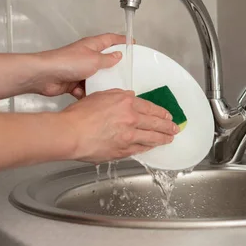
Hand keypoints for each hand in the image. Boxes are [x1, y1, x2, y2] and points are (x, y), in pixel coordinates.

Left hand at [35, 33, 126, 98]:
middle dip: (114, 67)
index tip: (133, 43)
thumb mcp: (94, 59)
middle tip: (127, 72)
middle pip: (105, 60)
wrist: (45, 76)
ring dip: (102, 83)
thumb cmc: (67, 63)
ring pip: (97, 77)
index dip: (122, 40)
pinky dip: (89, 92)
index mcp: (92, 45)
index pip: (110, 39)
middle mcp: (86, 56)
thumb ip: (109, 59)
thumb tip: (118, 55)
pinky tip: (93, 96)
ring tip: (113, 89)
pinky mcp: (74, 82)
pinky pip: (86, 88)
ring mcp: (80, 69)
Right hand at [61, 89, 178, 162]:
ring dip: (162, 138)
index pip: (151, 108)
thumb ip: (118, 95)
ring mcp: (129, 136)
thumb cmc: (79, 114)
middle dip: (168, 126)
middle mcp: (131, 119)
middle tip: (175, 128)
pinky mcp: (123, 150)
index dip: (162, 113)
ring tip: (169, 139)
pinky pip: (140, 149)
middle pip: (155, 123)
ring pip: (151, 138)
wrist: (70, 133)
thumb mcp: (101, 95)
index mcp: (127, 103)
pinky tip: (151, 147)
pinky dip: (148, 147)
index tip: (168, 116)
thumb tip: (129, 97)